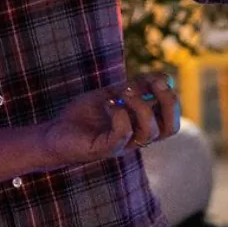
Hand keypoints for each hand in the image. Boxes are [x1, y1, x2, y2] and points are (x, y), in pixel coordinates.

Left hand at [38, 74, 182, 166]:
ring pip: (150, 131)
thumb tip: (162, 77)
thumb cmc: (84, 115)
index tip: (160, 78)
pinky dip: (120, 114)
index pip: (171, 119)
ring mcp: (123, 146)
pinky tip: (109, 104)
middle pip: (170, 128)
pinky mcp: (105, 149)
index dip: (172, 98)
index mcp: (141, 126)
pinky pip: (124, 134)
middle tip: (156, 83)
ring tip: (123, 92)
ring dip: (140, 105)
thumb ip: (135, 88)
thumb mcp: (113, 94)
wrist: (56, 132)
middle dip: (169, 102)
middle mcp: (136, 138)